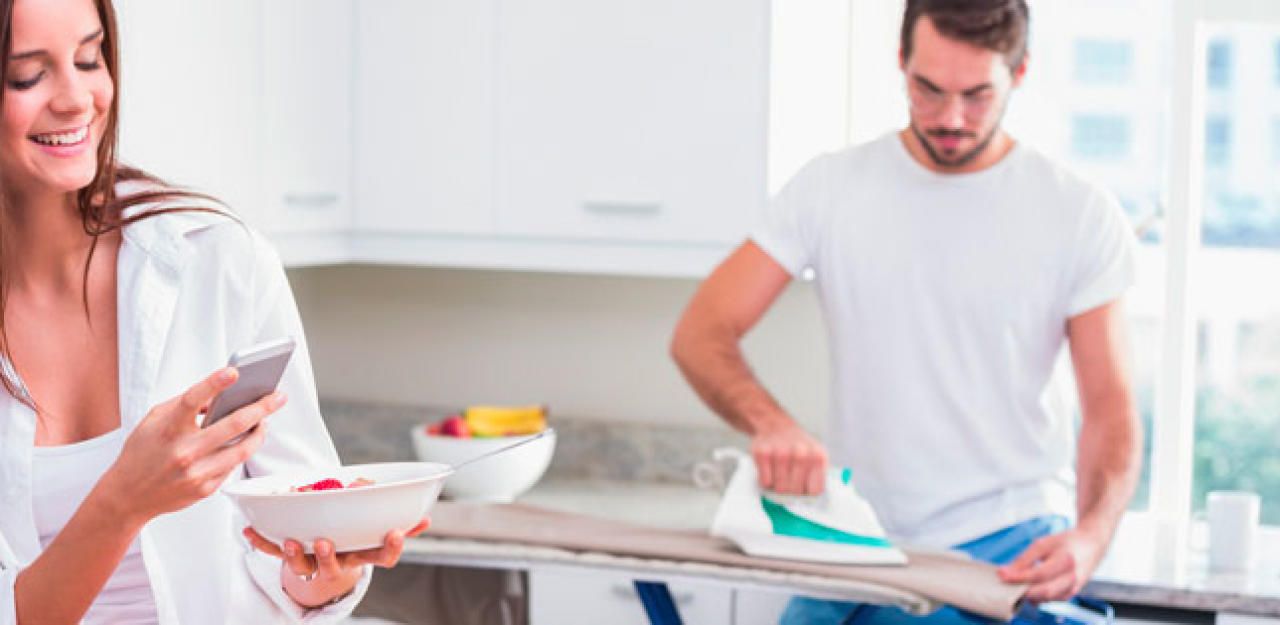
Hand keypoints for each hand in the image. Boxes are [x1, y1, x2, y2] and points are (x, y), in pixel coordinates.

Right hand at [95, 368, 283, 525]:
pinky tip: (246, 440)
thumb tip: (219, 395)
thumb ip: (184, 405)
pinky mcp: (206, 489)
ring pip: (242, 448)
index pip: (192, 401)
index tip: (234, 371)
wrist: (127, 496)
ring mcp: (196, 473)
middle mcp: (183, 451)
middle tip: (278, 397)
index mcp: (167, 430)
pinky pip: (233, 465)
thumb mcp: (154, 421)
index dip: (214, 384)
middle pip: (233, 425)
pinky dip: (241, 450)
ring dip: (259, 431)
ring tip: (265, 420)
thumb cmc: (142, 454)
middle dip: (261, 408)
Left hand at [243, 519, 430, 607]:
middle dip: (329, 556)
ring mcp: (313, 563)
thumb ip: (396, 520)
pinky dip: (260, 542)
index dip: (391, 547)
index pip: (382, 556)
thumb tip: (425, 514)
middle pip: (335, 565)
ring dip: (295, 555)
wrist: (324, 567)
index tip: (396, 532)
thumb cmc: (353, 538)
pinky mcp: (291, 558)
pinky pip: (273, 552)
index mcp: (362, 553)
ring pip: (303, 565)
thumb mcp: (374, 532)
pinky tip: (247, 530)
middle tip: (326, 542)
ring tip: (291, 541)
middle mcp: (338, 562)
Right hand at [751, 420, 827, 494]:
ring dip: (778, 487)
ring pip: (780, 488)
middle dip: (791, 492)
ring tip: (780, 476)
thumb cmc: (797, 447)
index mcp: (818, 455)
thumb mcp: (816, 457)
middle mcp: (801, 452)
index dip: (807, 494)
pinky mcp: (762, 453)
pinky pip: (765, 481)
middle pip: (796, 491)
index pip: (815, 490)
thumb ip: (818, 478)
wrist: (777, 426)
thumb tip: (811, 502)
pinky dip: (766, 481)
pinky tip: (770, 471)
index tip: (803, 491)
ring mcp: (780, 451)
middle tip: (789, 484)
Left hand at [997, 527, 1106, 601]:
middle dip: (1024, 590)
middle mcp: (1072, 576)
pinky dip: (1039, 597)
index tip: (1002, 575)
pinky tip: (1030, 589)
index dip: (1019, 577)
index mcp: (1065, 560)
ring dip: (1030, 595)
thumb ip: (1025, 559)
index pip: (1039, 574)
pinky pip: (1052, 599)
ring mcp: (1074, 587)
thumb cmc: (1066, 543)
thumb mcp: (1042, 544)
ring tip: (1017, 585)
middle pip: (1045, 591)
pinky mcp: (1072, 593)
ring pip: (1048, 598)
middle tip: (1008, 584)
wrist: (1090, 545)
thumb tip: (1006, 573)